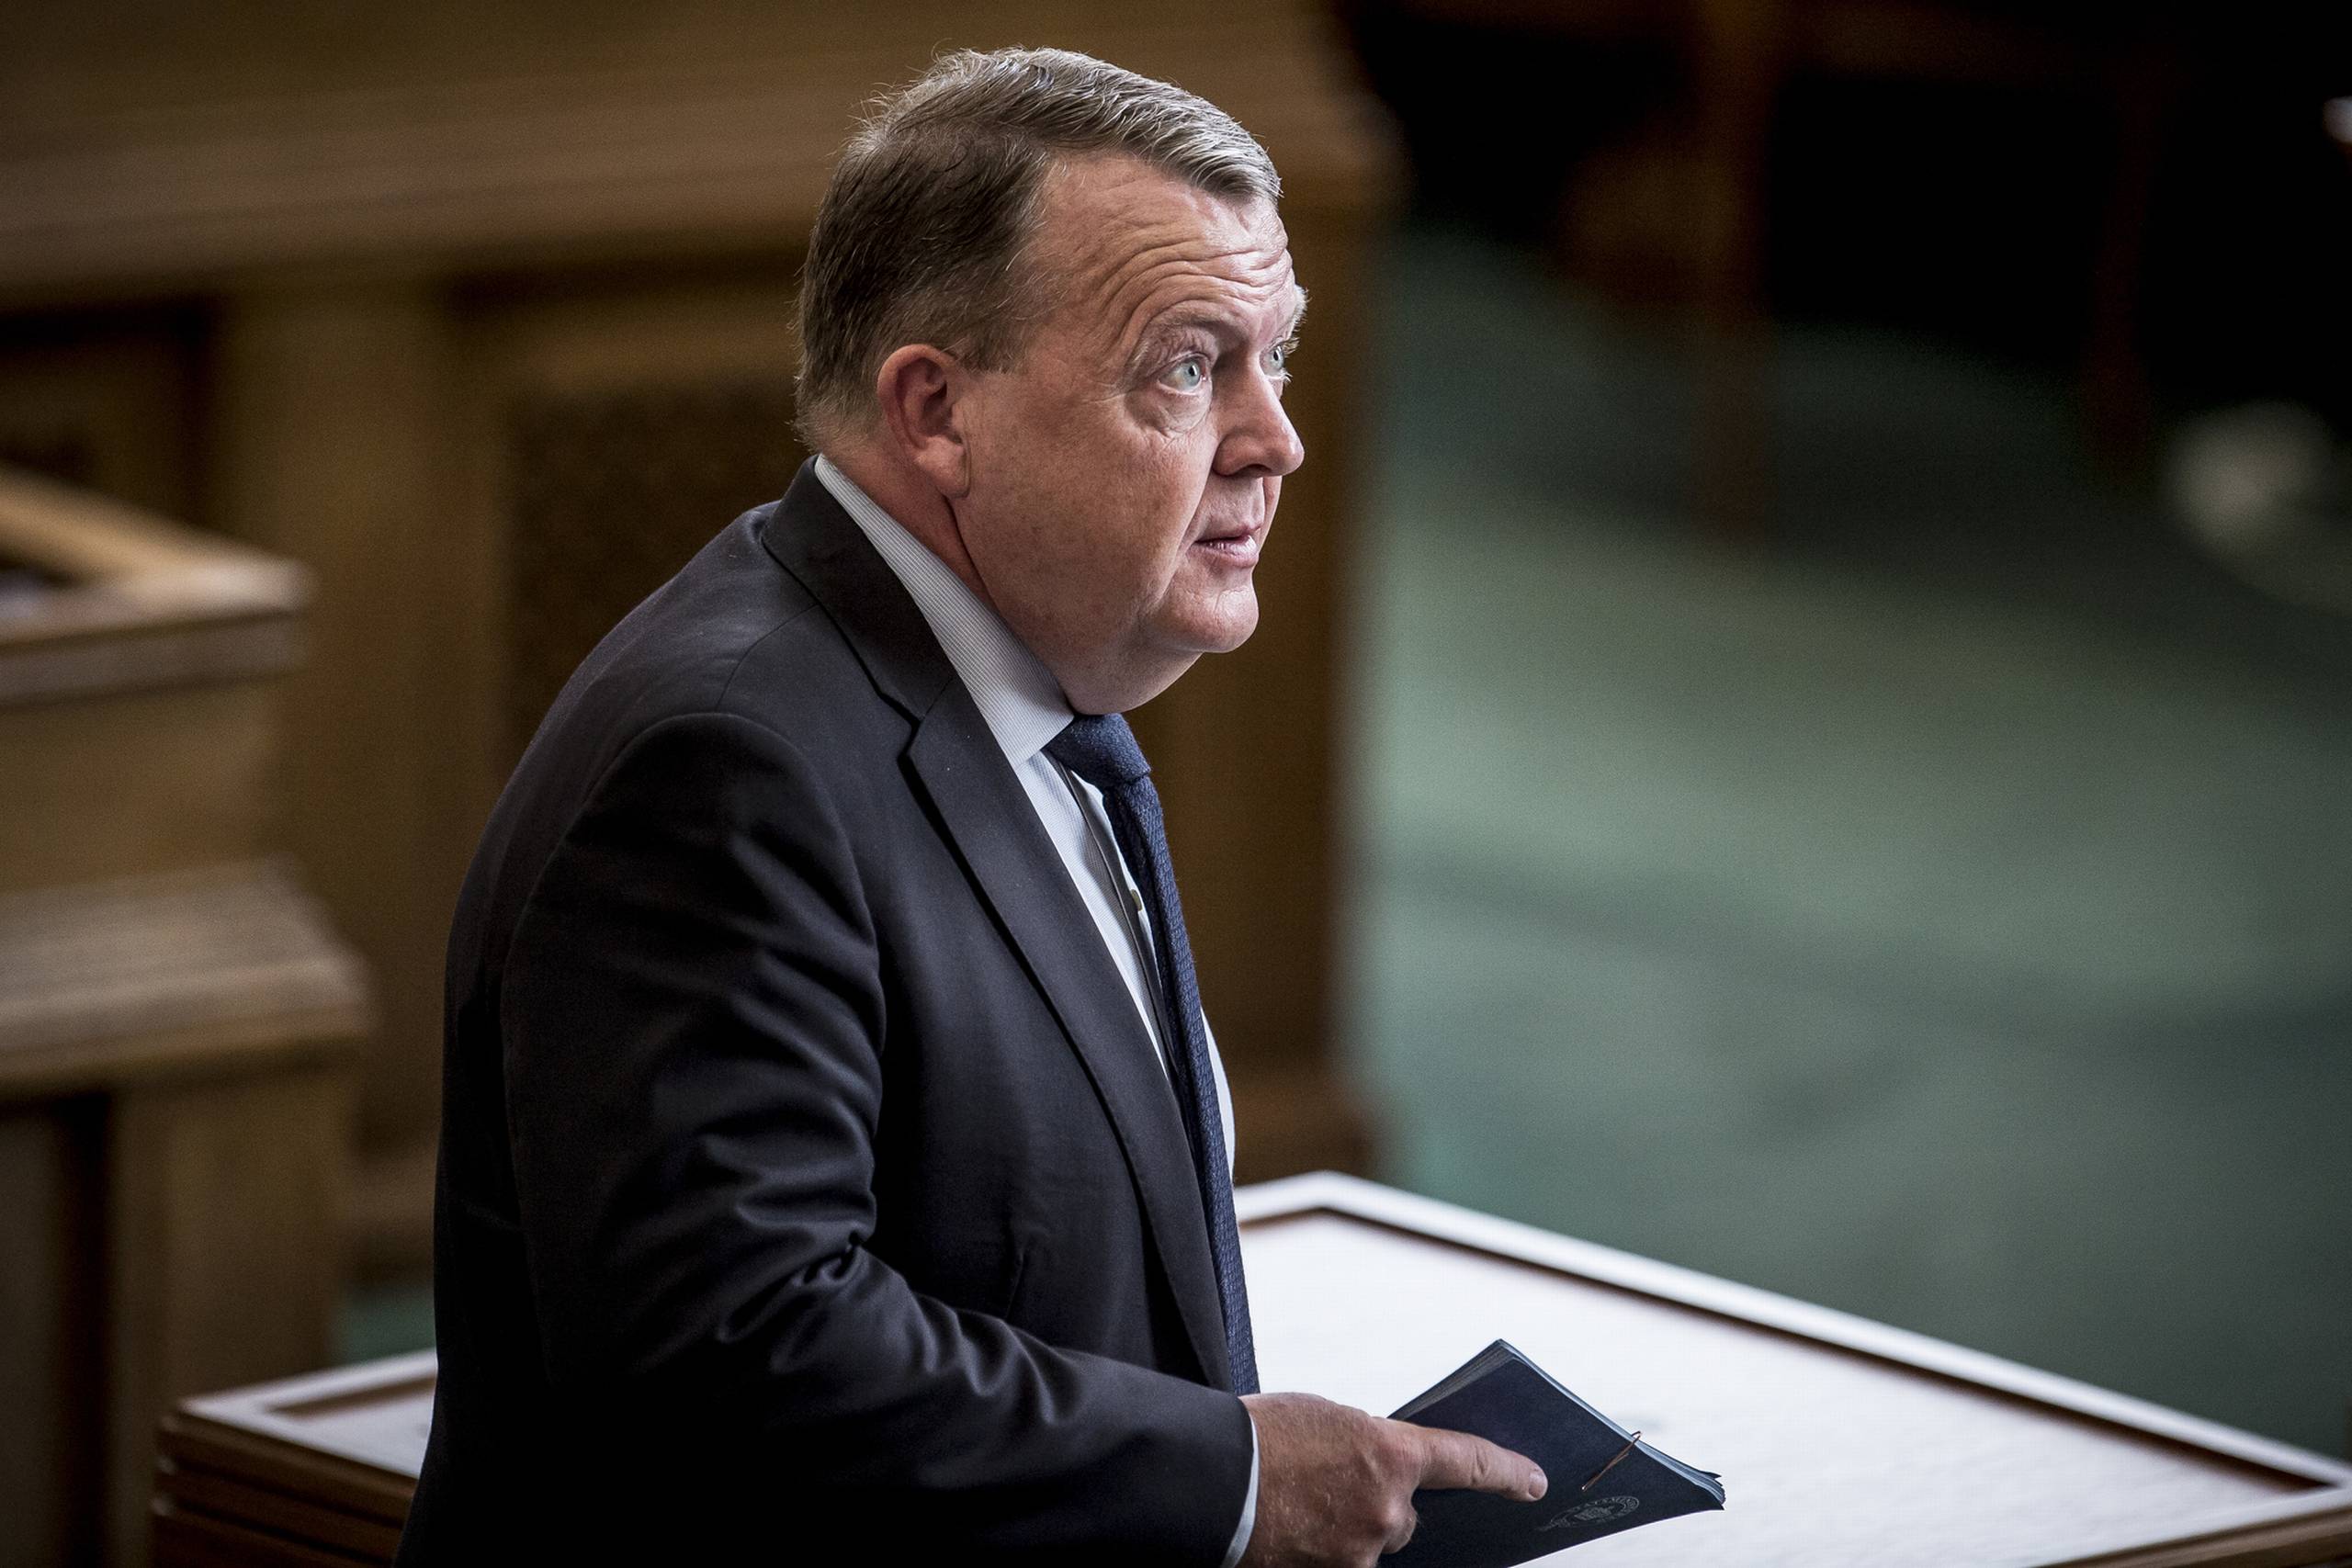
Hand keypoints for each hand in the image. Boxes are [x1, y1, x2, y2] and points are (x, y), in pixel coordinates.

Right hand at [1237, 1391, 1546, 1566]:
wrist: (1208, 1479)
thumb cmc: (1259, 1437)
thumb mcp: (1327, 1420)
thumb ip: (1368, 1447)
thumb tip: (1380, 1474)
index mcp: (1390, 1454)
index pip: (1469, 1462)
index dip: (1507, 1472)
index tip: (1535, 1482)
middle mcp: (1387, 1510)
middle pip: (1405, 1516)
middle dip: (1379, 1505)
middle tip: (1331, 1486)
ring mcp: (1360, 1553)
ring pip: (1371, 1544)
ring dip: (1345, 1529)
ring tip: (1296, 1505)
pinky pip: (1342, 1563)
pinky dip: (1321, 1549)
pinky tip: (1290, 1529)